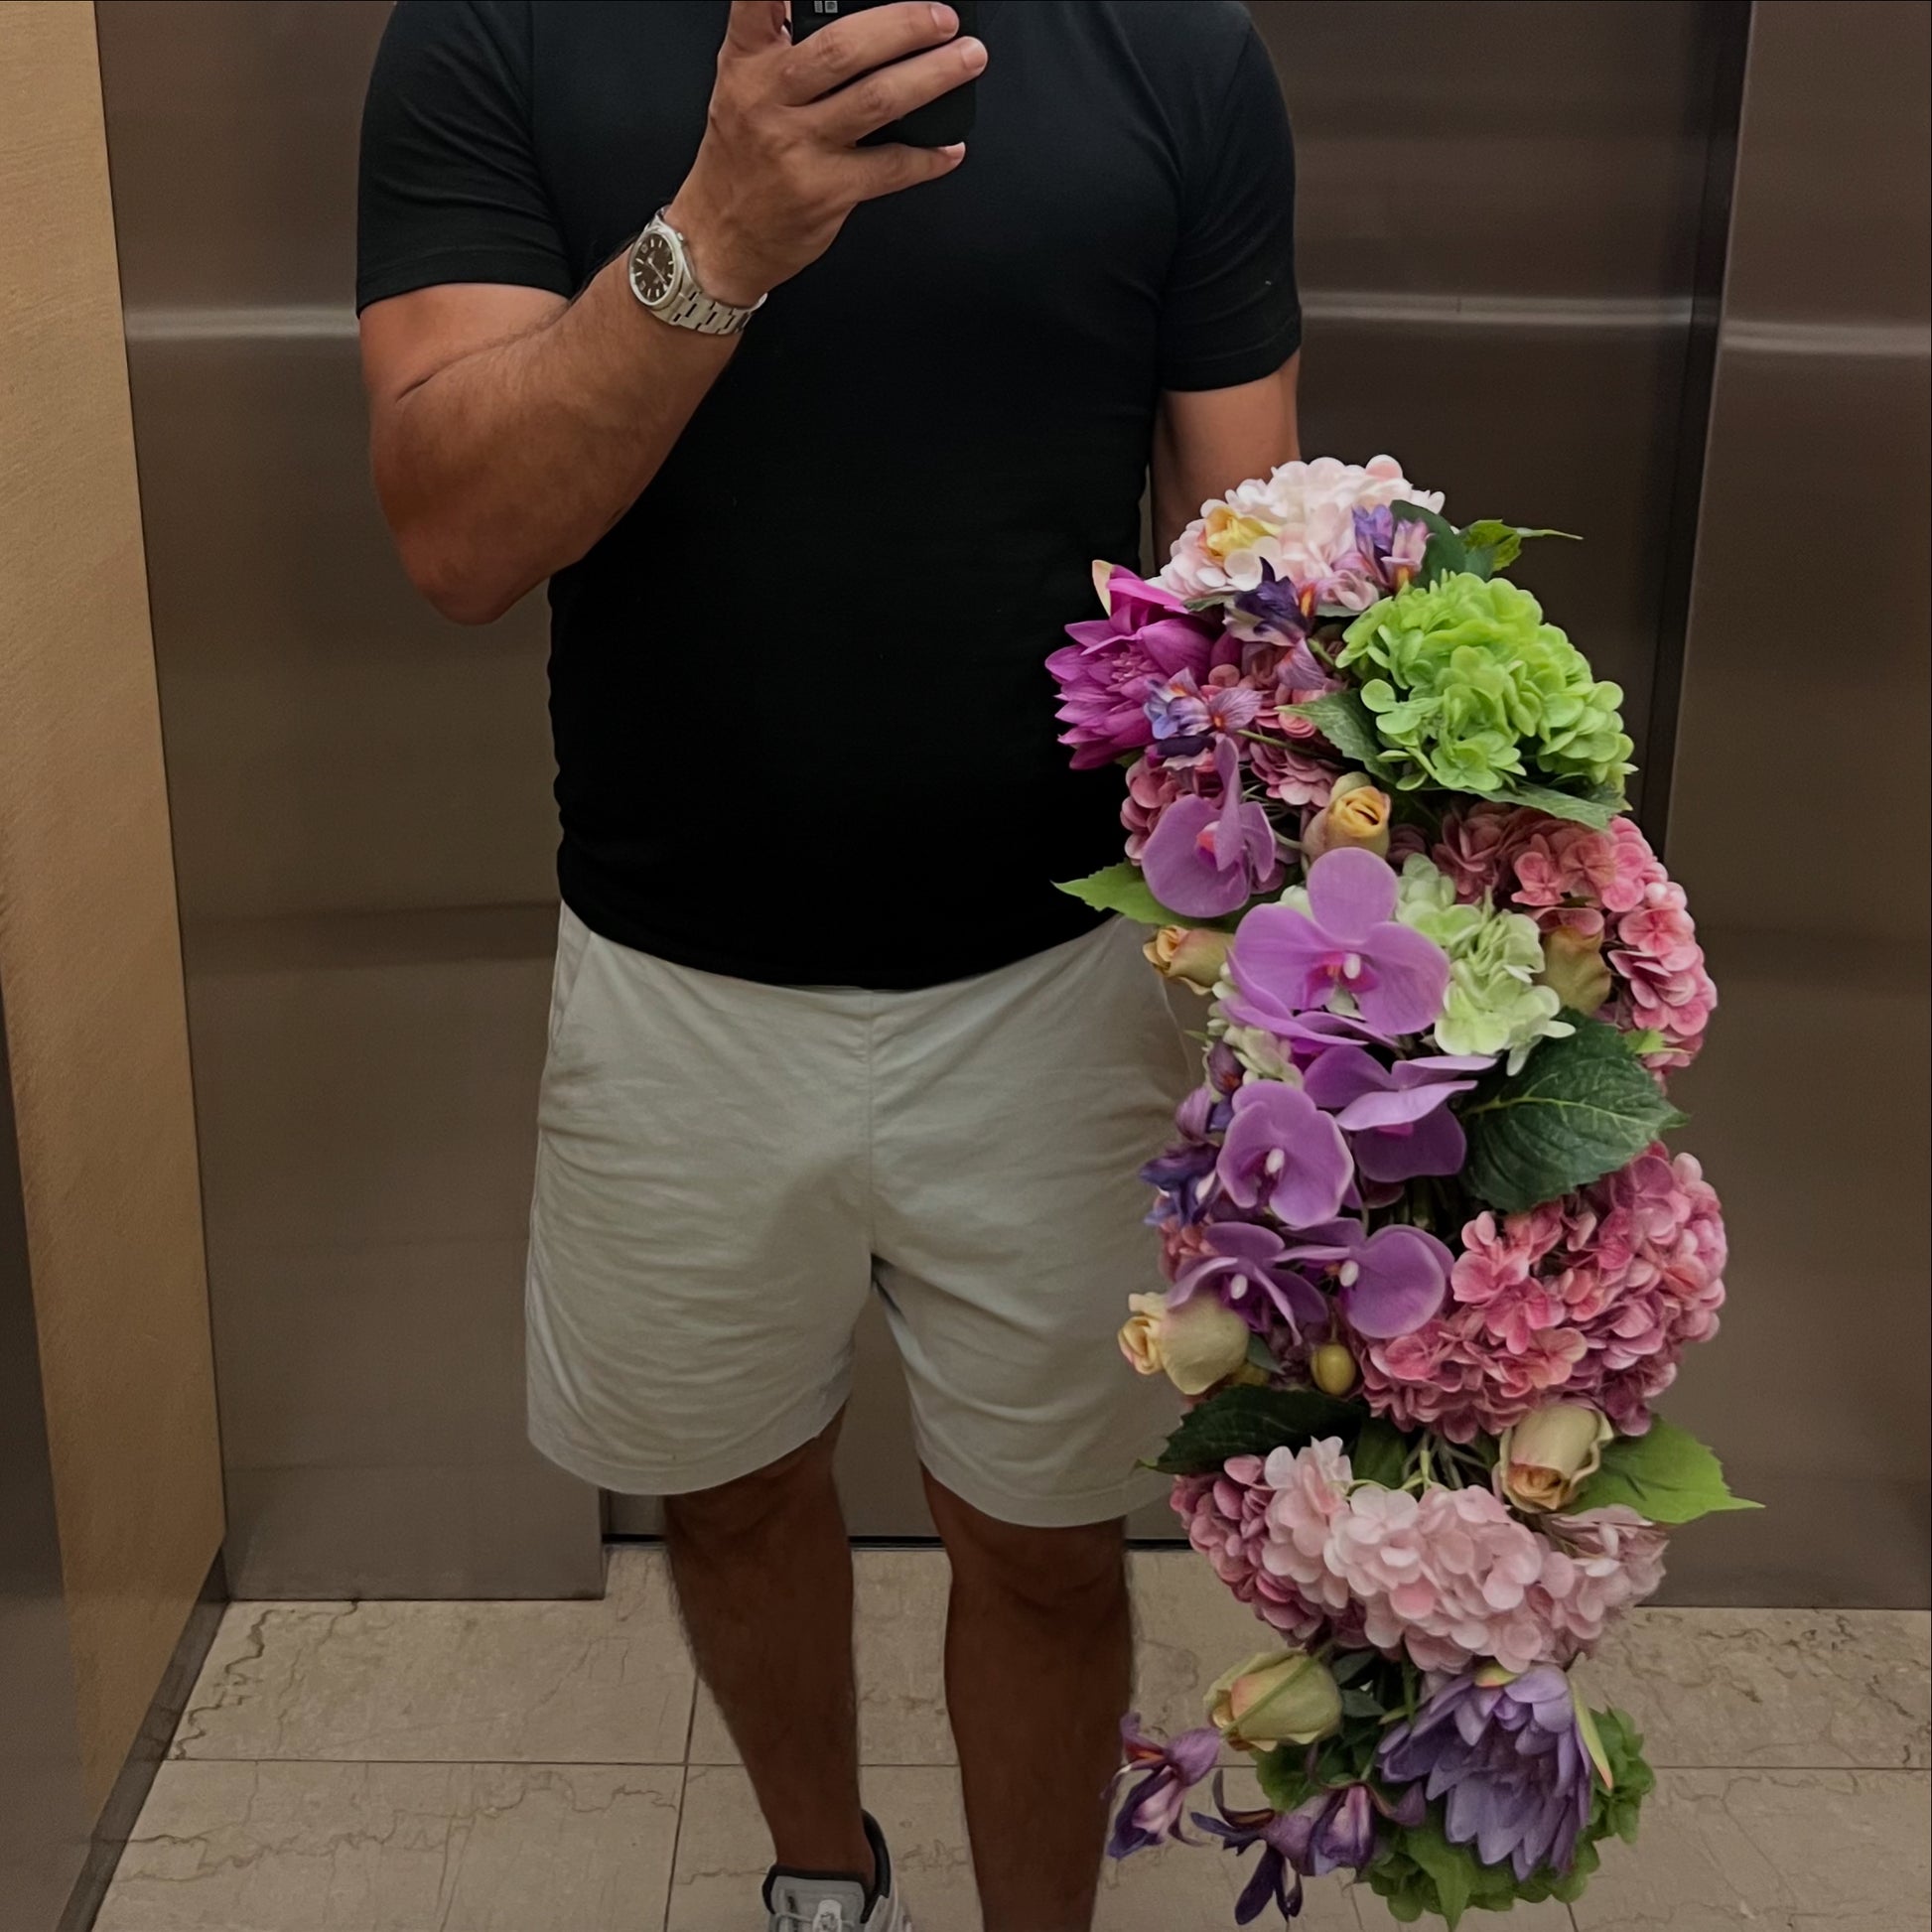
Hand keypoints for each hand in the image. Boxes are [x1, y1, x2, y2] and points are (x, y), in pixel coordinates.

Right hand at [666, 1, 984, 305]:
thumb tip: (829, 5)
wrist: (721, 237)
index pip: (758, 4)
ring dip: (932, 77)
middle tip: (943, 19)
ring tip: (966, 60)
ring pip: (876, 100)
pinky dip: (927, 158)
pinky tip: (949, 147)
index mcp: (748, 64)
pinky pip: (889, 169)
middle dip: (904, 26)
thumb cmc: (739, 159)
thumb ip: (774, 40)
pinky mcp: (825, 192)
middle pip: (843, 49)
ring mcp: (799, 148)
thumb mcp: (739, 85)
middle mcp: (770, 99)